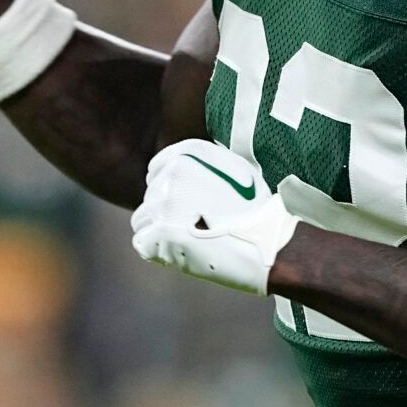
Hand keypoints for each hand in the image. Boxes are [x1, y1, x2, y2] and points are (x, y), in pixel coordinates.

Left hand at [129, 140, 298, 294]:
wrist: (264, 241)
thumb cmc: (256, 209)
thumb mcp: (235, 169)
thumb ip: (204, 164)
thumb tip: (185, 170)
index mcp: (185, 156)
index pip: (156, 169)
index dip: (167, 187)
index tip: (181, 201)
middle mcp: (169, 176)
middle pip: (151, 195)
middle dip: (167, 210)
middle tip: (193, 223)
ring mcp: (160, 207)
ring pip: (143, 219)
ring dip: (159, 229)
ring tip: (187, 239)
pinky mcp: (156, 235)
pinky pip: (142, 242)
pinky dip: (157, 249)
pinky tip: (178, 251)